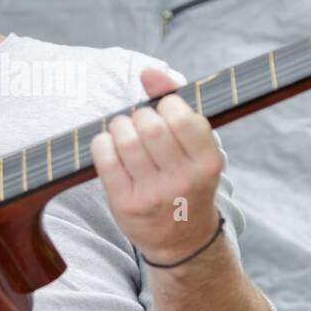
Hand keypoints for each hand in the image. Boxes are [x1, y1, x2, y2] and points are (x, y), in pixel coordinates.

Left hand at [89, 68, 225, 265]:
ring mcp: (153, 196)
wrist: (182, 239)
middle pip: (150, 125)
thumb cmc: (188, 179)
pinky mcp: (126, 205)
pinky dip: (102, 143)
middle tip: (141, 123)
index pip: (181, 116)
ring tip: (125, 132)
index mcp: (208, 163)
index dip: (167, 105)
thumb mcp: (197, 146)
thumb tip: (149, 71)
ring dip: (119, 126)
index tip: (165, 113)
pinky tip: (111, 147)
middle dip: (140, 115)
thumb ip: (176, 101)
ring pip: (124, 139)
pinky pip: (104, 158)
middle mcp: (183, 181)